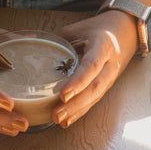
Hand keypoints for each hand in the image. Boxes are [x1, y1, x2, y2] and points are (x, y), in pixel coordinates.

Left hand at [52, 11, 137, 127]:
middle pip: (94, 87)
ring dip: (77, 111)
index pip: (92, 66)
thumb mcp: (77, 29)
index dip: (78, 81)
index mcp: (103, 46)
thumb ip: (57, 40)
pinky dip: (80, 112)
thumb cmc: (95, 30)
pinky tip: (67, 120)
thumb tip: (28, 44)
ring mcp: (110, 77)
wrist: (122, 34)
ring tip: (59, 119)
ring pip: (95, 97)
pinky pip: (93, 101)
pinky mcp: (106, 86)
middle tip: (56, 113)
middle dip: (75, 103)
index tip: (63, 94)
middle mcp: (110, 64)